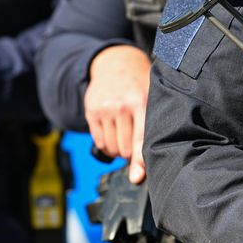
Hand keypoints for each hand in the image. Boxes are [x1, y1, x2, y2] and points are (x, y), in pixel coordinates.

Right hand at [84, 45, 150, 183]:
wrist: (117, 63)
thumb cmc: (140, 88)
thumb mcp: (151, 102)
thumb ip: (149, 133)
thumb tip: (141, 172)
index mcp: (141, 103)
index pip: (141, 140)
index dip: (139, 162)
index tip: (136, 178)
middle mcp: (121, 106)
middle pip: (125, 148)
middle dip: (130, 154)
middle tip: (135, 146)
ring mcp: (104, 108)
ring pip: (111, 147)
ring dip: (118, 151)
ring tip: (125, 140)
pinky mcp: (91, 111)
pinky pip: (99, 141)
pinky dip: (107, 145)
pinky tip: (113, 136)